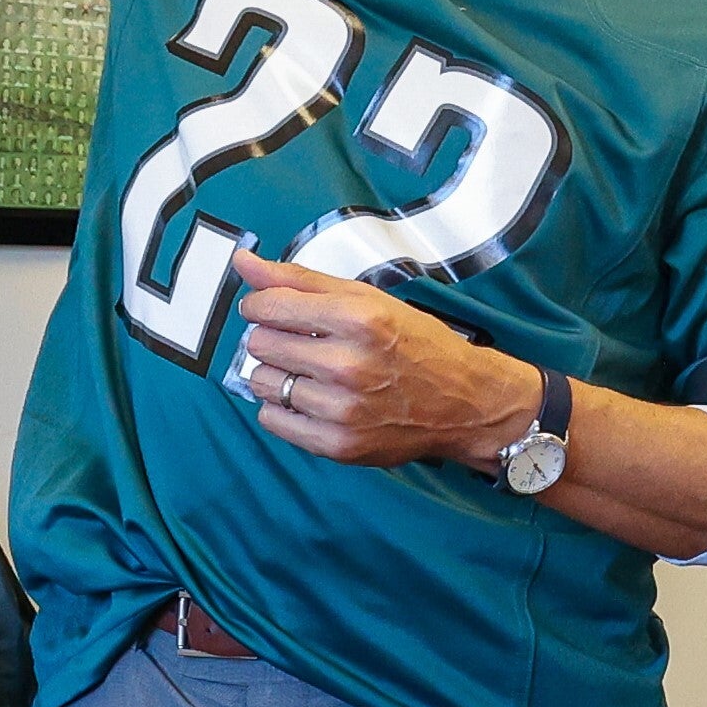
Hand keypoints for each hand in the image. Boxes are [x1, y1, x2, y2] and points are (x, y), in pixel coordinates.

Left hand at [232, 250, 537, 469]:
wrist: (462, 401)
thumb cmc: (414, 343)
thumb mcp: (366, 298)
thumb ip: (300, 280)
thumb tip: (243, 261)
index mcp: (358, 319)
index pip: (269, 306)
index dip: (261, 305)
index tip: (270, 309)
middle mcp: (349, 364)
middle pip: (261, 343)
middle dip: (271, 338)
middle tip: (300, 342)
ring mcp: (343, 409)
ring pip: (262, 382)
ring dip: (274, 373)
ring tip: (306, 371)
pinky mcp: (339, 444)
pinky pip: (273, 420)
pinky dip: (281, 407)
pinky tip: (308, 397)